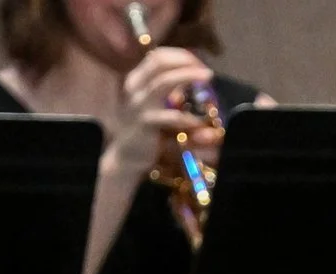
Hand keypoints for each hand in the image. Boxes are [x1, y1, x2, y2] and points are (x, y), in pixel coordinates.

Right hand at [110, 47, 220, 177]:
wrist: (128, 154)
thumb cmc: (146, 128)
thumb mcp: (156, 104)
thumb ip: (170, 89)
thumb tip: (192, 75)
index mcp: (137, 79)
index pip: (158, 56)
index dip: (180, 56)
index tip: (198, 63)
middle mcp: (135, 87)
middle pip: (159, 62)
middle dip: (185, 61)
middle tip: (205, 71)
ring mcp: (139, 104)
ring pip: (163, 82)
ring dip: (188, 76)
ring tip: (207, 78)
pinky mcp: (145, 123)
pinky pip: (169, 116)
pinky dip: (187, 116)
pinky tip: (198, 122)